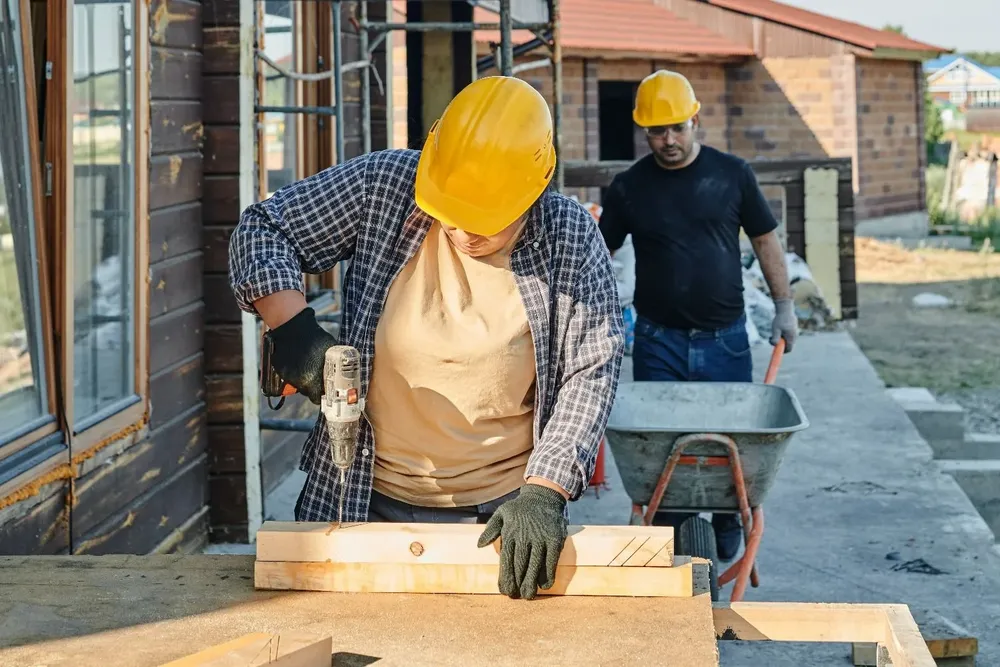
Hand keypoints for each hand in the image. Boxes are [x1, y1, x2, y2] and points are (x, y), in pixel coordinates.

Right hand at [267, 307, 337, 403]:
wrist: (293, 328)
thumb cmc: (315, 338)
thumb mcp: (331, 351)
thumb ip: (337, 365)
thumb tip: (345, 372)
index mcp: (312, 380)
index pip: (317, 398)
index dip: (322, 395)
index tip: (325, 390)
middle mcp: (298, 381)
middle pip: (307, 392)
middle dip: (313, 386)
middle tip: (318, 377)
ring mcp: (287, 376)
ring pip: (297, 384)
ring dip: (303, 379)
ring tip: (308, 367)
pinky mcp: (280, 369)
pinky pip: (288, 376)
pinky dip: (294, 372)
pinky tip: (298, 362)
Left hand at [477, 484, 567, 599]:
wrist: (544, 496)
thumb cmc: (520, 508)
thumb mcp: (502, 513)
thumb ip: (490, 529)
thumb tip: (479, 545)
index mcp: (510, 533)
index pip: (506, 560)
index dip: (505, 577)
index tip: (504, 591)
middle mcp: (525, 537)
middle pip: (520, 566)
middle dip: (517, 584)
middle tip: (516, 597)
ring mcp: (541, 539)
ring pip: (535, 566)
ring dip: (531, 583)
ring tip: (529, 596)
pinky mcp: (555, 540)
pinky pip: (551, 561)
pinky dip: (548, 574)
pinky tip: (545, 585)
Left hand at [770, 298, 797, 352]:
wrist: (785, 308)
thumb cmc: (780, 319)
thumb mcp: (775, 329)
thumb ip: (775, 338)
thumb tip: (775, 345)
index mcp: (791, 337)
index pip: (789, 349)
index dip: (782, 351)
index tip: (775, 349)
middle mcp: (794, 335)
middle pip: (787, 345)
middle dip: (780, 344)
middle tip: (771, 337)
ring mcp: (794, 332)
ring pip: (787, 339)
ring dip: (780, 338)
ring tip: (775, 330)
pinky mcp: (793, 328)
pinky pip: (787, 334)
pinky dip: (782, 333)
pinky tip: (778, 326)